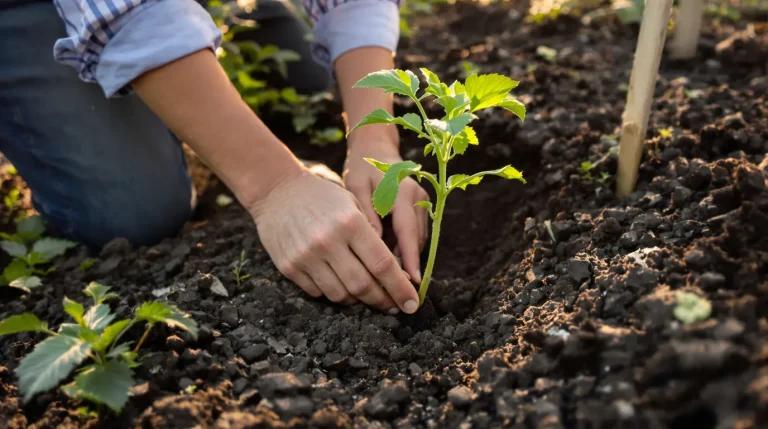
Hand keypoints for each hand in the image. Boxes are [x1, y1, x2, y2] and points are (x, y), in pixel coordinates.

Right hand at [249, 170, 419, 313]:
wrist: (277, 191)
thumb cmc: (323, 197)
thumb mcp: (353, 205)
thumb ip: (373, 236)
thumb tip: (397, 273)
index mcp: (350, 223)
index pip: (382, 264)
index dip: (401, 288)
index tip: (413, 304)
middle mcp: (328, 241)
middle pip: (363, 285)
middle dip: (384, 301)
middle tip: (395, 307)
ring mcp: (306, 256)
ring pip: (340, 294)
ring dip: (359, 300)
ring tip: (368, 296)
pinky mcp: (288, 267)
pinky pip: (317, 292)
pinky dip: (334, 293)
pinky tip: (342, 286)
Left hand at [344, 141, 429, 283]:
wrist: (375, 148)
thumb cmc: (361, 168)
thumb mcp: (356, 187)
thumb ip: (365, 213)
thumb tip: (374, 244)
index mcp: (402, 191)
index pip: (407, 232)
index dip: (409, 259)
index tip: (411, 282)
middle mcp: (418, 197)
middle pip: (415, 239)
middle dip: (406, 264)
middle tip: (394, 289)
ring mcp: (423, 201)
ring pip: (417, 239)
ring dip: (404, 257)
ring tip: (388, 278)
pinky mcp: (422, 206)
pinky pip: (415, 233)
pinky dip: (404, 247)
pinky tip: (389, 258)